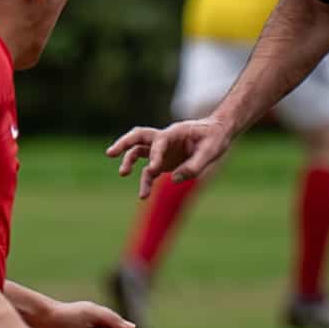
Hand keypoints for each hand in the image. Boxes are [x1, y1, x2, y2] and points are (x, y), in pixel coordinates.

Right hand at [107, 118, 230, 199]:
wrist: (219, 132)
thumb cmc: (215, 138)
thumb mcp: (211, 151)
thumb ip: (194, 166)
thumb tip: (173, 180)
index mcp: (175, 133)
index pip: (159, 142)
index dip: (155, 155)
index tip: (154, 170)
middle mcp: (165, 139)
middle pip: (138, 137)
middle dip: (124, 144)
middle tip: (110, 153)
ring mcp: (163, 150)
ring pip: (139, 153)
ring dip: (129, 163)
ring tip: (123, 174)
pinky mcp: (164, 161)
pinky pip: (149, 170)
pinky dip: (145, 180)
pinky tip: (144, 194)